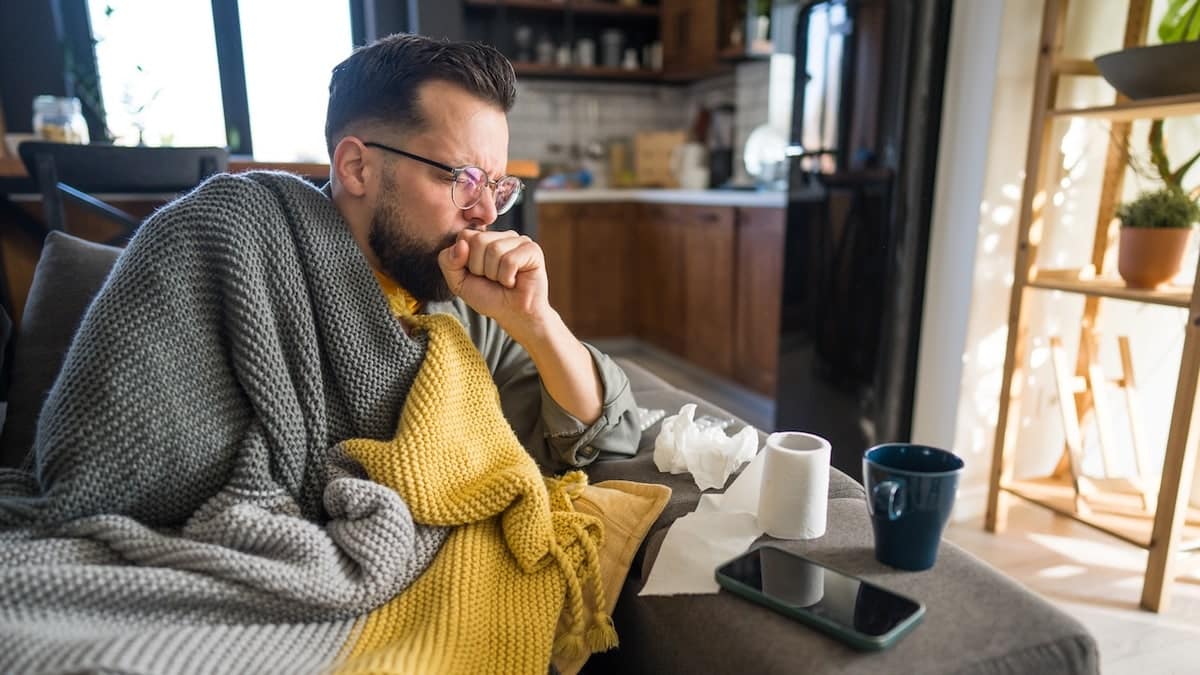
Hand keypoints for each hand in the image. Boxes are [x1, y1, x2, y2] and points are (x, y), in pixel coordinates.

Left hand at [437, 229, 552, 338]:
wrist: (514, 315)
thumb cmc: (490, 297)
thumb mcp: (459, 282)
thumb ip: (448, 262)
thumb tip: (461, 244)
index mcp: (485, 239)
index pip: (464, 235)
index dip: (465, 260)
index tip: (477, 274)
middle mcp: (502, 236)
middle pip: (478, 240)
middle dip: (480, 268)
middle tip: (492, 279)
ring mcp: (519, 241)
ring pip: (494, 249)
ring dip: (495, 274)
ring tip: (504, 280)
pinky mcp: (532, 250)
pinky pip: (510, 260)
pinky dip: (507, 278)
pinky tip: (513, 282)